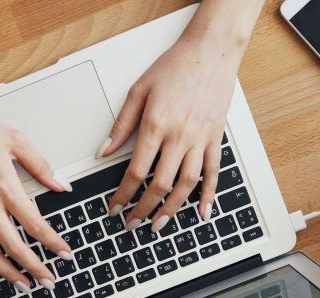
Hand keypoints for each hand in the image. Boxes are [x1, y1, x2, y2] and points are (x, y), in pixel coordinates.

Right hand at [0, 99, 73, 290]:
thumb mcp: (14, 140)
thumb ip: (40, 165)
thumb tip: (60, 184)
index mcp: (5, 187)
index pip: (35, 225)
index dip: (53, 243)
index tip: (64, 254)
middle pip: (15, 247)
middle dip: (35, 268)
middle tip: (48, 280)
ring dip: (7, 274)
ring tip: (22, 285)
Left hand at [99, 34, 239, 232]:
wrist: (210, 51)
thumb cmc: (175, 66)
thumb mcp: (139, 91)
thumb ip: (121, 125)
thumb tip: (103, 151)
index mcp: (156, 125)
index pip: (136, 172)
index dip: (123, 195)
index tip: (115, 208)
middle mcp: (179, 136)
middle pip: (160, 184)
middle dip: (143, 209)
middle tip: (132, 223)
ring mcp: (200, 139)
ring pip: (187, 184)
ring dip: (172, 209)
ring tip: (158, 224)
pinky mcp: (216, 138)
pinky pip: (213, 172)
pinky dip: (208, 195)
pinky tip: (201, 212)